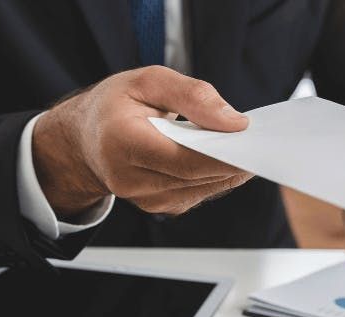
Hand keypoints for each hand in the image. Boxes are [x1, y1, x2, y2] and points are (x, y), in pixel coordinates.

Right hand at [32, 66, 251, 217]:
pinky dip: (214, 177)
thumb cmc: (114, 106)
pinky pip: (196, 194)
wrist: (84, 140)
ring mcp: (142, 198)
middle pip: (196, 177)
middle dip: (233, 161)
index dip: (222, 153)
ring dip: (227, 170)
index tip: (252, 139)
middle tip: (260, 142)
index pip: (183, 158)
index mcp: (121, 141)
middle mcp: (128, 178)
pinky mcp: (156, 206)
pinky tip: (223, 159)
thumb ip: (192, 95)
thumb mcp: (148, 81)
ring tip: (244, 147)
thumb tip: (234, 122)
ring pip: (200, 189)